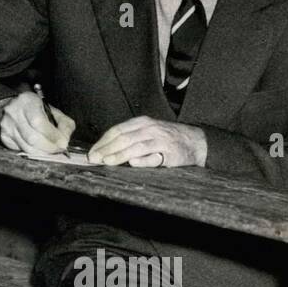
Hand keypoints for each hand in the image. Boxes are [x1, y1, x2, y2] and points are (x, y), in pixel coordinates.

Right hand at [0, 90, 75, 154]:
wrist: (12, 107)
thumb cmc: (36, 109)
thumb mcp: (53, 110)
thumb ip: (64, 124)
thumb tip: (64, 141)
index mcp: (27, 101)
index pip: (38, 122)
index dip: (52, 135)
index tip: (63, 143)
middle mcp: (14, 112)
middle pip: (32, 138)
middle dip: (49, 147)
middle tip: (59, 150)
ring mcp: (7, 126)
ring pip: (27, 148)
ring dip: (43, 152)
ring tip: (52, 151)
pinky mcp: (4, 137)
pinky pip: (21, 150)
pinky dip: (34, 153)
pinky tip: (40, 149)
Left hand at [88, 117, 206, 167]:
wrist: (194, 141)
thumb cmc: (167, 138)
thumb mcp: (148, 132)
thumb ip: (130, 138)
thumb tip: (107, 150)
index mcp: (142, 122)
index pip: (118, 130)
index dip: (103, 141)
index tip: (92, 152)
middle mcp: (149, 128)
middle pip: (123, 138)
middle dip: (106, 149)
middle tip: (95, 158)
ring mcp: (159, 140)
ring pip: (135, 146)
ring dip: (119, 154)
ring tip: (107, 161)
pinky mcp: (169, 153)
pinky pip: (153, 157)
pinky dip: (141, 160)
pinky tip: (131, 164)